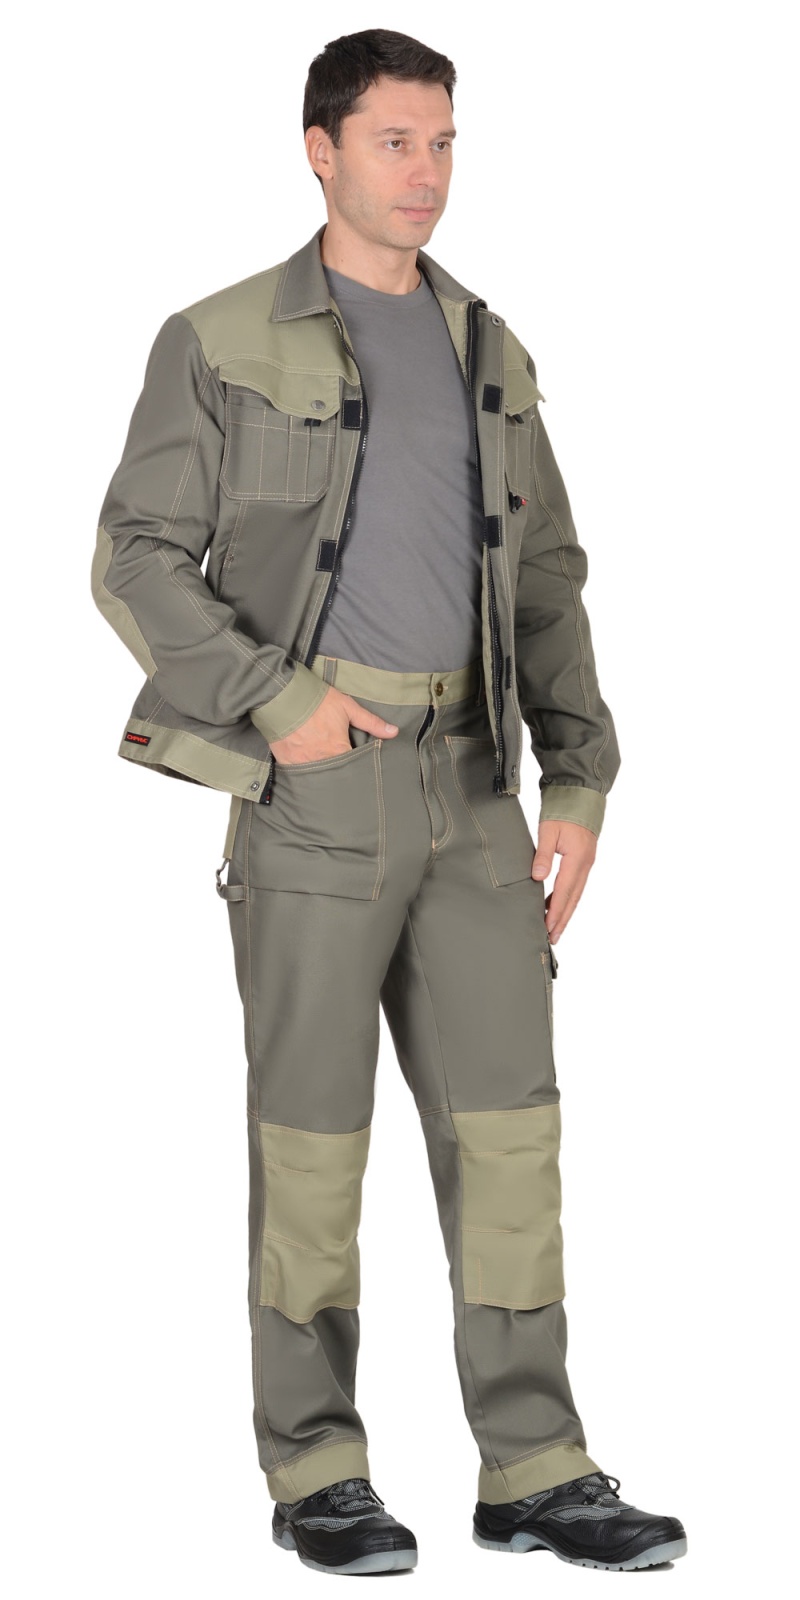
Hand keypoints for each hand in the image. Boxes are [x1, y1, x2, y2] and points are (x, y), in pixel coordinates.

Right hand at [269, 685, 398, 765]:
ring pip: (317, 777)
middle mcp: (321, 761)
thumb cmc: (317, 700)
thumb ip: (371, 722)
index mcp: (338, 750)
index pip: (354, 768)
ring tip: (326, 772)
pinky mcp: (286, 762)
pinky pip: (298, 774)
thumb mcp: (347, 707)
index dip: (357, 768)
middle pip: (335, 776)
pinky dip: (303, 772)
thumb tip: (394, 732)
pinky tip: (307, 769)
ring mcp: (302, 763)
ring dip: (322, 775)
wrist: (282, 696)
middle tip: (343, 774)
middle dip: (341, 776)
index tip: (359, 768)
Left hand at [531, 819, 597, 942]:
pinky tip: (555, 904)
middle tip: (553, 938)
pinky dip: (566, 898)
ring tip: (554, 928)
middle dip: (562, 919)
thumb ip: (543, 855)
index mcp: (577, 859)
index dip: (555, 912)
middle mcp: (585, 865)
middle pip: (573, 899)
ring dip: (565, 911)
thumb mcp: (549, 830)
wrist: (581, 794)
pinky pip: (575, 885)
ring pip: (575, 894)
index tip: (547, 928)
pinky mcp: (584, 860)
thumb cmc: (564, 810)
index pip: (564, 892)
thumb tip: (537, 878)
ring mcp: (587, 863)